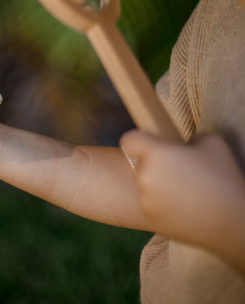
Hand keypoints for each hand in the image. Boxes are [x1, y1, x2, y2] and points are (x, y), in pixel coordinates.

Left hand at [120, 130, 244, 265]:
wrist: (233, 223)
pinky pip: (150, 204)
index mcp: (156, 153)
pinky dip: (160, 203)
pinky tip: (183, 204)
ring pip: (144, 184)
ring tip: (183, 189)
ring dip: (156, 184)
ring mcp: (146, 200)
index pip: (129, 139)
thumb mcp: (211, 142)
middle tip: (176, 169)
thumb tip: (181, 145)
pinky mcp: (151, 219)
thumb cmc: (223, 178)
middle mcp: (145, 175)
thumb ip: (188, 138)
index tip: (150, 143)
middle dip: (153, 163)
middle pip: (138, 162)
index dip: (139, 139)